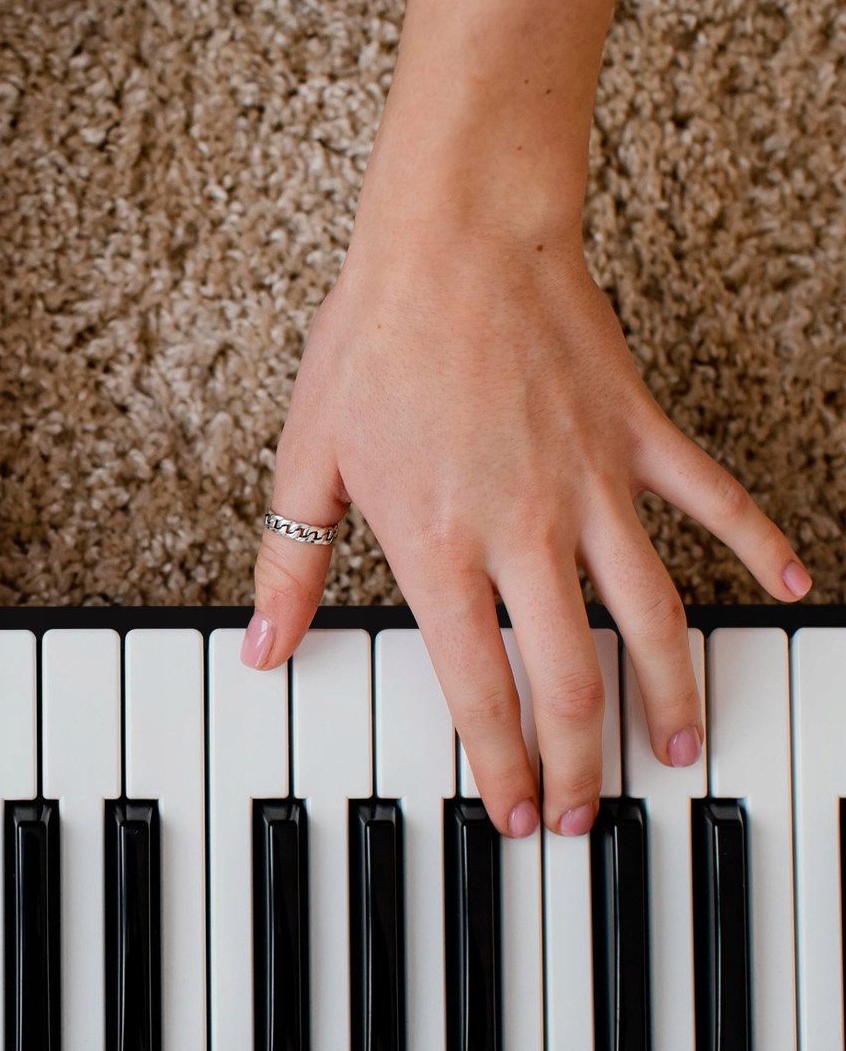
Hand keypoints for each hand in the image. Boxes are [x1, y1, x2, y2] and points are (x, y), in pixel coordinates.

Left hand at [248, 207, 807, 836]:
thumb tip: (261, 650)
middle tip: (595, 814)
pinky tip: (788, 586)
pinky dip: (758, 542)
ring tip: (679, 746)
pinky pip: (713, 499)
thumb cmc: (373, 340)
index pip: (476, 689)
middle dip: (583, 760)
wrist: (452, 236)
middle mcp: (523, 529)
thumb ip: (290, 567)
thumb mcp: (306, 459)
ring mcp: (593, 483)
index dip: (499, 766)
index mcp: (437, 544)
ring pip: (651, 613)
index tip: (517, 814)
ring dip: (668, 690)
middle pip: (568, 677)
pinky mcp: (639, 433)